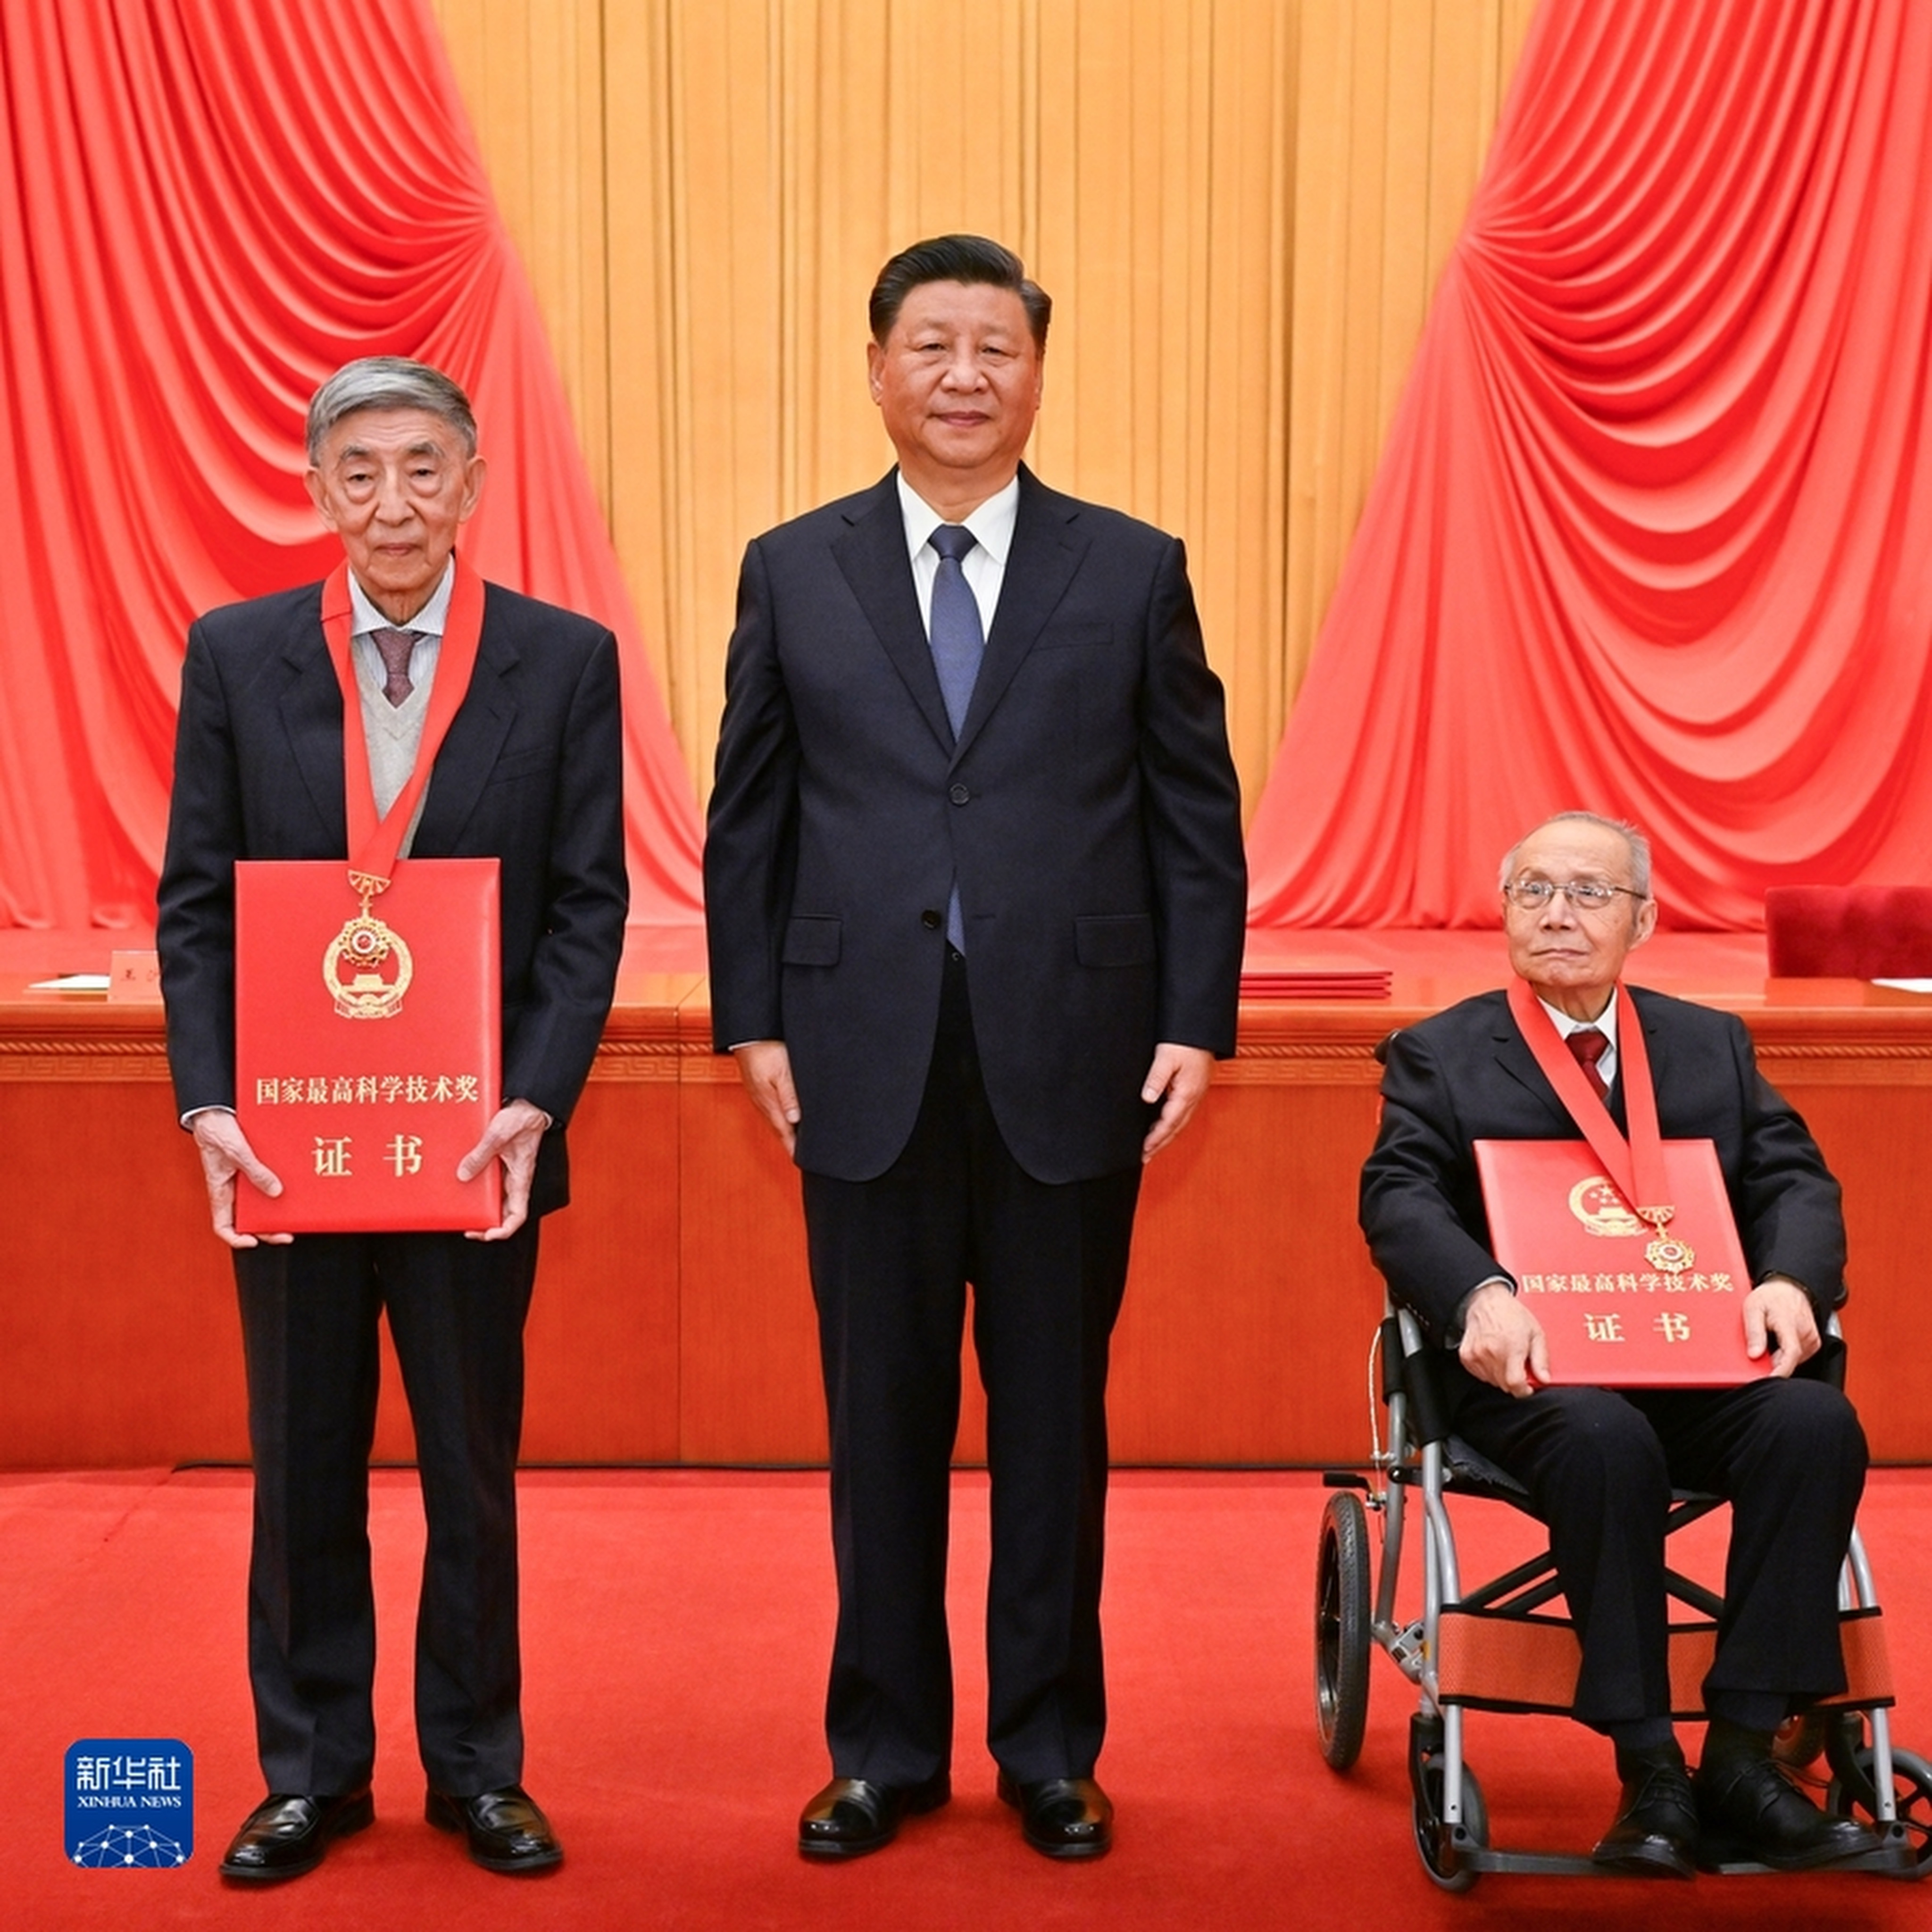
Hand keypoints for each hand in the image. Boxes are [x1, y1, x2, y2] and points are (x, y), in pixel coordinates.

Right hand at [189, 1109, 290, 1248]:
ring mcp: (242, 1179)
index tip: (253, 1242)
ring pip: (259, 1202)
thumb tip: (276, 1192)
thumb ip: (255, 1172)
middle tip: (287, 1232)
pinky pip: (265, 1182)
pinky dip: (277, 1188)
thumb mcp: (237, 1152)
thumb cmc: (217, 1131)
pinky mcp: (252, 1167)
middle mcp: (232, 1189)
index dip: (236, 1238)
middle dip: (267, 1228)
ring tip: (294, 1214)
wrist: (216, 1110)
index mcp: (221, 1191)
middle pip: (248, 1218)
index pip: (223, 1225)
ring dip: (275, 1210)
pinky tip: (292, 1189)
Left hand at [459, 1098, 548, 1240]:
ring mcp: (507, 1173)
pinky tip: (463, 1183)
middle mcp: (514, 1180)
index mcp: (521, 1178)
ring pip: (495, 1200)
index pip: (518, 1215)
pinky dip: (477, 1188)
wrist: (527, 1104)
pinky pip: (488, 1183)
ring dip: (481, 1208)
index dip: (504, 1229)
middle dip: (487, 1223)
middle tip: (467, 1227)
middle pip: (504, 1212)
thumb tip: (463, 1175)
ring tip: (463, 1210)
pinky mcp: (499, 1164)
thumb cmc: (521, 1119)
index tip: (487, 1233)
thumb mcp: (498, 1136)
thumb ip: (481, 1155)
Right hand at [732, 1040, 800, 1155]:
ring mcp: (760, 1097)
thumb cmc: (765, 1050)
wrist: (748, 1035)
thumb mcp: (782, 1071)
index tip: (803, 1160)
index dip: (794, 1147)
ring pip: (776, 1120)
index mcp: (769, 1103)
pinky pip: (772, 1110)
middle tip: (804, 1156)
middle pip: (780, 1130)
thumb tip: (795, 1120)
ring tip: (798, 1142)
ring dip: (786, 1132)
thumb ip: (789, 1096)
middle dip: (791, 1143)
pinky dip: (781, 1118)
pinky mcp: (759, 1089)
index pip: (784, 1132)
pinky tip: (787, 1118)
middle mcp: (763, 1103)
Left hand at [1140, 1043, 1214, 1162]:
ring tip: (1152, 1146)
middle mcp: (1194, 1097)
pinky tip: (1164, 1124)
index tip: (1144, 1150)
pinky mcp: (1194, 1088)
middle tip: (1146, 1156)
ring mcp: (1196, 1094)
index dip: (1155, 1139)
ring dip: (1167, 1135)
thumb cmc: (1185, 1041)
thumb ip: (1156, 1078)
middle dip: (1160, 1144)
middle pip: (1176, 1128)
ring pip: (1180, 1122)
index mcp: (1187, 1093)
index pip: (1169, 1123)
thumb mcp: (1166, 1057)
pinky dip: (1173, 1123)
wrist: (1203, 1031)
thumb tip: (1147, 1098)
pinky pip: (1183, 1112)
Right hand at [1459, 1282, 1548, 1396]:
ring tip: (1505, 1358)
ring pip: (1492, 1381)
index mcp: (1511, 1348)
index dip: (1524, 1391)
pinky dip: (1488, 1371)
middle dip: (1514, 1381)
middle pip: (1504, 1385)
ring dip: (1501, 1376)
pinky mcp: (1466, 1356)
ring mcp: (1477, 1355)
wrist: (1487, 1301)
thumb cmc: (1512, 1314)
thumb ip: (1541, 1359)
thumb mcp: (1535, 1333)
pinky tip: (1493, 1357)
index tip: (1528, 1387)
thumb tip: (1544, 1379)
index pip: (1515, 1384)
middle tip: (1518, 1366)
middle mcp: (1492, 1353)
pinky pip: (1479, 1374)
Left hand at [1744, 1275, 1819, 1376]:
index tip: (1768, 1379)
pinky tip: (1777, 1343)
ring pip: (1794, 1359)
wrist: (1789, 1286)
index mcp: (1791, 1325)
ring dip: (1778, 1358)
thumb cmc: (1771, 1296)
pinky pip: (1798, 1355)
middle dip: (1772, 1364)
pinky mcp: (1813, 1342)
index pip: (1790, 1354)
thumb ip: (1754, 1332)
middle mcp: (1806, 1334)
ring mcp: (1812, 1339)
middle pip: (1790, 1360)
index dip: (1780, 1371)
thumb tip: (1754, 1354)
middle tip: (1758, 1354)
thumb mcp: (1753, 1308)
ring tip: (1768, 1341)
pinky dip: (1785, 1354)